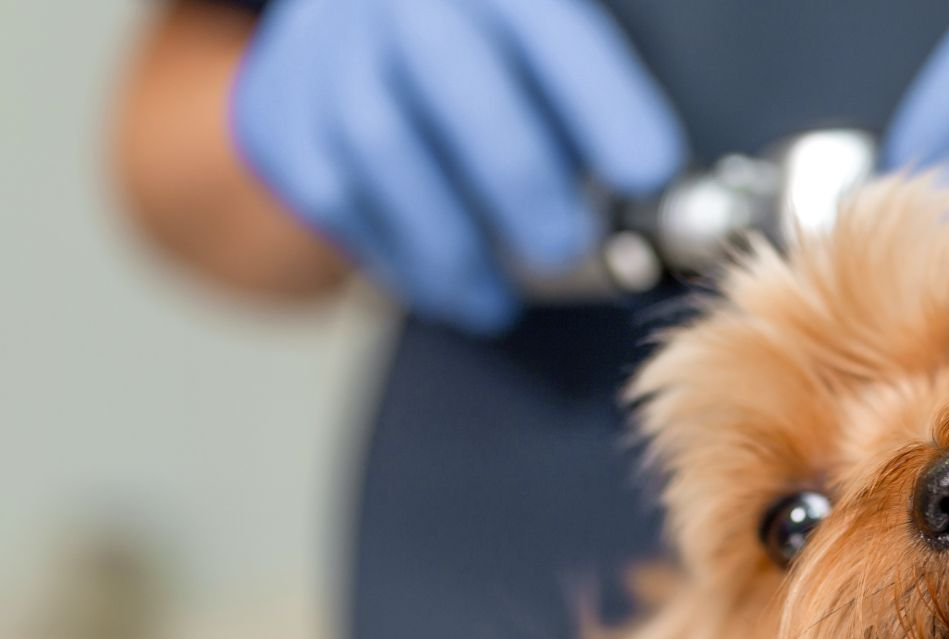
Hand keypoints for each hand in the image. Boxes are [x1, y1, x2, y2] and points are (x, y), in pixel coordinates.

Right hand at [233, 0, 683, 331]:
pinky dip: (399, 258)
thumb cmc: (481, 60)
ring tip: (499, 299)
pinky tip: (447, 289)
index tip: (650, 173)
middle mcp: (407, 3)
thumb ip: (594, 108)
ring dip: (451, 242)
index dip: (606, 104)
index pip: (555, 32)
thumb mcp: (539, 50)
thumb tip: (665, 200)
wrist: (342, 32)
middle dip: (518, 176)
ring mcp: (333, 53)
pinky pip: (336, 196)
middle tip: (566, 245)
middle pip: (457, 78)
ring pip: (384, 147)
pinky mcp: (283, 117)